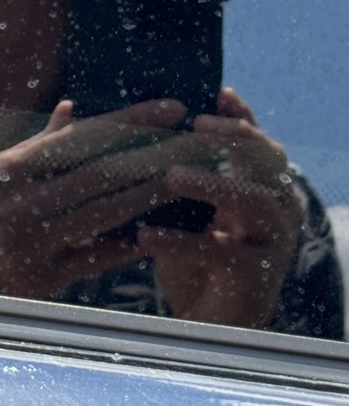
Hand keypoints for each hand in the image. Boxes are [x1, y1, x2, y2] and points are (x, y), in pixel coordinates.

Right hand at [0, 98, 187, 296]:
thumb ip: (37, 145)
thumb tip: (72, 108)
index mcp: (8, 169)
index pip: (83, 137)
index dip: (131, 120)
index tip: (173, 107)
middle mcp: (20, 203)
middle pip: (104, 172)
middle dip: (156, 153)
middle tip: (198, 139)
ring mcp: (30, 244)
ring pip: (106, 213)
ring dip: (152, 193)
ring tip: (189, 175)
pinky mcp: (40, 280)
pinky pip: (95, 258)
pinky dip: (127, 242)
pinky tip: (157, 229)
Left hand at [136, 88, 303, 327]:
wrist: (206, 319)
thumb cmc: (190, 253)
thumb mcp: (181, 207)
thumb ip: (169, 169)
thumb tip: (137, 124)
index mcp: (257, 187)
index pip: (258, 142)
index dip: (241, 117)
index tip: (219, 94)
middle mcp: (275, 209)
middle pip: (269, 161)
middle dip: (236, 137)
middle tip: (197, 126)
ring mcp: (272, 242)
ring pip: (255, 201)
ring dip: (213, 184)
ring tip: (171, 177)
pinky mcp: (257, 277)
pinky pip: (224, 252)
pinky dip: (182, 241)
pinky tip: (146, 236)